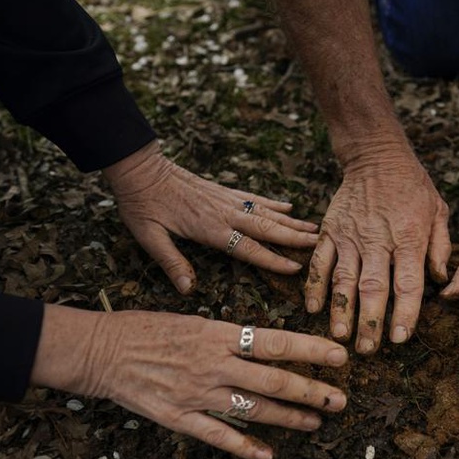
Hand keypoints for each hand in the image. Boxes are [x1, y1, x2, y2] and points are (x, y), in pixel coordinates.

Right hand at [32, 306, 348, 458]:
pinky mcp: (178, 417)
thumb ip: (228, 337)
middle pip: (273, 380)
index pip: (275, 342)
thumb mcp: (193, 321)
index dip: (311, 350)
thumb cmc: (147, 329)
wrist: (100, 350)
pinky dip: (245, 446)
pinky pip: (218, 435)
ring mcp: (196, 393)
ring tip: (317, 422)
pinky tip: (268, 455)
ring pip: (253, 408)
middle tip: (341, 399)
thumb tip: (264, 345)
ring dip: (289, 417)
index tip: (340, 356)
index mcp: (218, 334)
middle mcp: (213, 364)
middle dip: (312, 391)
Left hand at [103, 141, 318, 293]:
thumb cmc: (141, 205)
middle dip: (294, 238)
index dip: (273, 260)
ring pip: (266, 213)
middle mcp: (224, 213)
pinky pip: (254, 198)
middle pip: (267, 228)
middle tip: (320, 244)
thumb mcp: (149, 236)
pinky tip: (288, 206)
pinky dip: (273, 203)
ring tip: (314, 229)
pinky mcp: (223, 190)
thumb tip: (188, 290)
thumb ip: (171, 262)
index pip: (248, 248)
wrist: (139, 168)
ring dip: (291, 222)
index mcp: (209, 228)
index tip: (296, 268)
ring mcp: (226, 200)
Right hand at [305, 150, 450, 353]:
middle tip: (367, 350)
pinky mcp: (330, 231)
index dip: (404, 313)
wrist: (376, 156)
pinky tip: (313, 308)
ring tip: (340, 337)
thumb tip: (441, 282)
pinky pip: (320, 262)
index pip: (407, 283)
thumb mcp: (439, 211)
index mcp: (408, 238)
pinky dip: (314, 285)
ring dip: (341, 311)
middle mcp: (378, 240)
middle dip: (369, 322)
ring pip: (344, 279)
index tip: (400, 338)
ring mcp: (350, 236)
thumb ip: (440, 248)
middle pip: (373, 288)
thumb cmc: (413, 187)